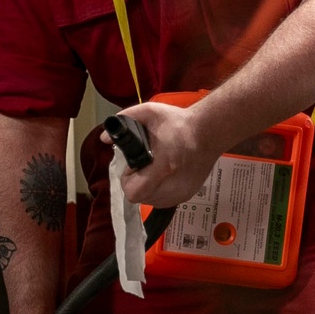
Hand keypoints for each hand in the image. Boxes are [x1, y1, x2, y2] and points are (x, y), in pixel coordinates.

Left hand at [102, 101, 221, 208]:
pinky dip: (159, 191)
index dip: (128, 180)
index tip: (135, 166)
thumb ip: (125, 119)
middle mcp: (172, 186)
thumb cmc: (179, 122)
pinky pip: (163, 201)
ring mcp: (180, 193)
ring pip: (151, 201)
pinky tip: (166, 174)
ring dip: (147, 188)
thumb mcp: (150, 112)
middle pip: (140, 197)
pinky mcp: (187, 195)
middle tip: (144, 165)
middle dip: (137, 182)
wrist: (210, 131)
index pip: (134, 192)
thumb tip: (104, 138)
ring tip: (155, 169)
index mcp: (163, 167)